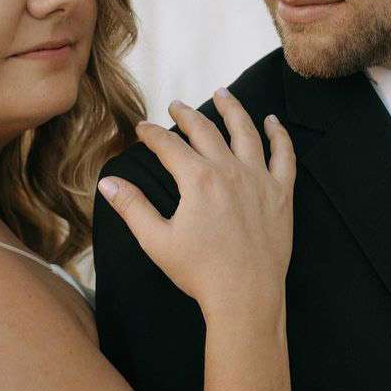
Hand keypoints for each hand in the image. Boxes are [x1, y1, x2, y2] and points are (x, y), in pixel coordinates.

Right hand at [98, 89, 295, 315]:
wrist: (246, 297)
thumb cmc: (200, 273)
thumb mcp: (156, 241)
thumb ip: (132, 207)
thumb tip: (107, 182)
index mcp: (197, 179)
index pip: (168, 145)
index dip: (151, 133)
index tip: (141, 128)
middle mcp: (229, 170)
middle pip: (205, 130)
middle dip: (187, 115)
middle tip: (175, 106)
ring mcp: (259, 179)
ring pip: (246, 132)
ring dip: (232, 109)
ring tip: (222, 93)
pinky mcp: (281, 193)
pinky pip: (284, 155)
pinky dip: (279, 135)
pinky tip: (272, 122)